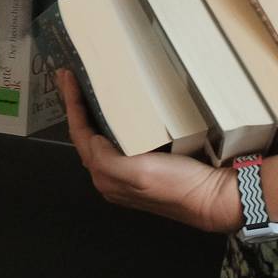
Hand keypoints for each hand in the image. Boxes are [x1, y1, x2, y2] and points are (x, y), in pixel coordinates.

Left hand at [57, 70, 238, 233]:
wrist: (210, 199)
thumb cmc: (176, 185)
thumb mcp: (138, 172)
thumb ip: (107, 160)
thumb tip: (93, 140)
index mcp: (105, 176)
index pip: (79, 134)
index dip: (72, 105)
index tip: (67, 78)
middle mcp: (110, 177)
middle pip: (85, 136)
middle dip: (75, 107)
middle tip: (69, 79)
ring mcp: (126, 173)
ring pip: (99, 138)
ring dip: (89, 114)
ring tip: (84, 91)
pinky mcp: (142, 168)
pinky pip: (116, 142)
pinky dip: (108, 123)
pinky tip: (113, 112)